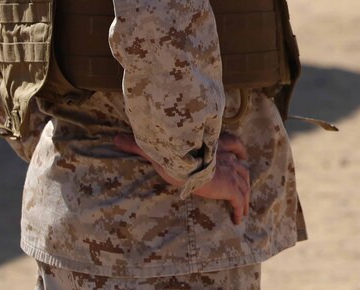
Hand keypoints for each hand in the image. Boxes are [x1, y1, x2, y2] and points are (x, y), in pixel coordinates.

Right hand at [113, 132, 251, 223]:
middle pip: (242, 166)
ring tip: (243, 207)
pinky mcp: (229, 188)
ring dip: (245, 195)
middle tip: (244, 185)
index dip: (238, 149)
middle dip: (243, 175)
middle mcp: (225, 157)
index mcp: (213, 143)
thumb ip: (137, 144)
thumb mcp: (156, 147)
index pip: (233, 143)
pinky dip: (240, 209)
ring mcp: (229, 173)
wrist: (183, 160)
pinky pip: (239, 201)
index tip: (241, 155)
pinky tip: (238, 219)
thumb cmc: (170, 150)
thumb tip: (115, 139)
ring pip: (244, 184)